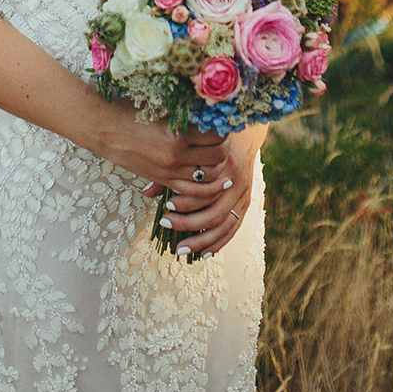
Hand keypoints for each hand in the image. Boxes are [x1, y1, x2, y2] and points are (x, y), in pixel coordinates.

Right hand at [92, 102, 229, 186]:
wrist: (103, 129)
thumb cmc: (130, 111)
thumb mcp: (161, 107)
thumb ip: (185, 112)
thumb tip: (210, 108)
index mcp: (178, 133)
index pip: (216, 134)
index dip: (224, 128)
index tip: (222, 122)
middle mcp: (176, 155)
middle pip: (217, 156)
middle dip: (224, 147)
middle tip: (223, 139)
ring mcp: (170, 171)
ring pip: (208, 177)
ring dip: (218, 169)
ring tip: (221, 160)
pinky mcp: (162, 180)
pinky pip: (192, 191)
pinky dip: (206, 190)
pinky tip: (214, 183)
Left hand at [142, 130, 260, 257]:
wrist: (242, 138)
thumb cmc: (210, 145)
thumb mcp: (193, 151)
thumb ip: (172, 172)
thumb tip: (146, 192)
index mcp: (223, 166)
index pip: (204, 190)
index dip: (185, 201)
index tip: (166, 206)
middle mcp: (235, 182)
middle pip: (213, 213)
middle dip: (189, 224)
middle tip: (167, 226)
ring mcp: (243, 195)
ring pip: (223, 225)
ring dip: (202, 241)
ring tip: (181, 249)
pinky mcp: (246, 204)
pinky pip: (233, 229)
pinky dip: (219, 243)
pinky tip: (204, 254)